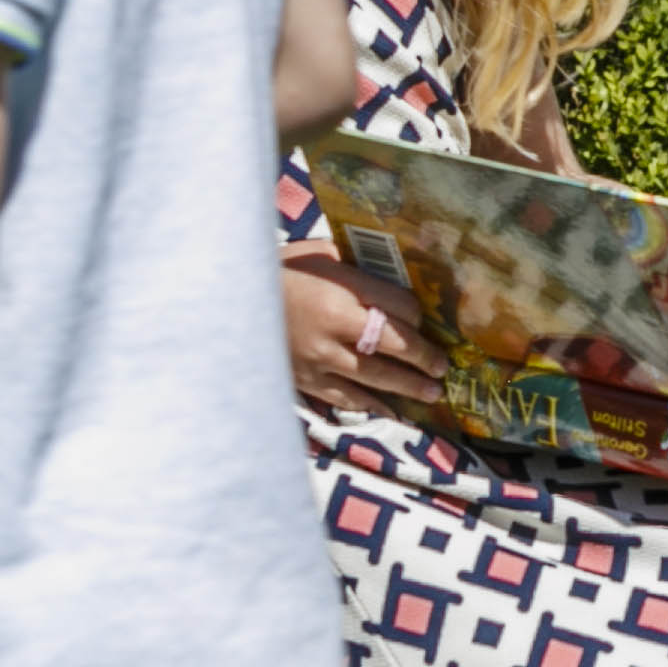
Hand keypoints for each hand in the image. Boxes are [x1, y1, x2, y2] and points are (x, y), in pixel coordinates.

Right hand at [287, 243, 442, 411]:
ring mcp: (318, 358)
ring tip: (430, 392)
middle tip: (442, 366)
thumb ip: (350, 264)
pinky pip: (345, 397)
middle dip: (423, 357)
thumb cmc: (274, 272)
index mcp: (338, 290)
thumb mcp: (314, 254)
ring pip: (374, 377)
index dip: (416, 314)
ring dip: (407, 387)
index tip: (423, 319)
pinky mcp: (304, 380)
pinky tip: (391, 411)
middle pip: (394, 345)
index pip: (397, 306)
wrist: (224, 304)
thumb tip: (387, 273)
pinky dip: (371, 405)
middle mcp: (333, 327)